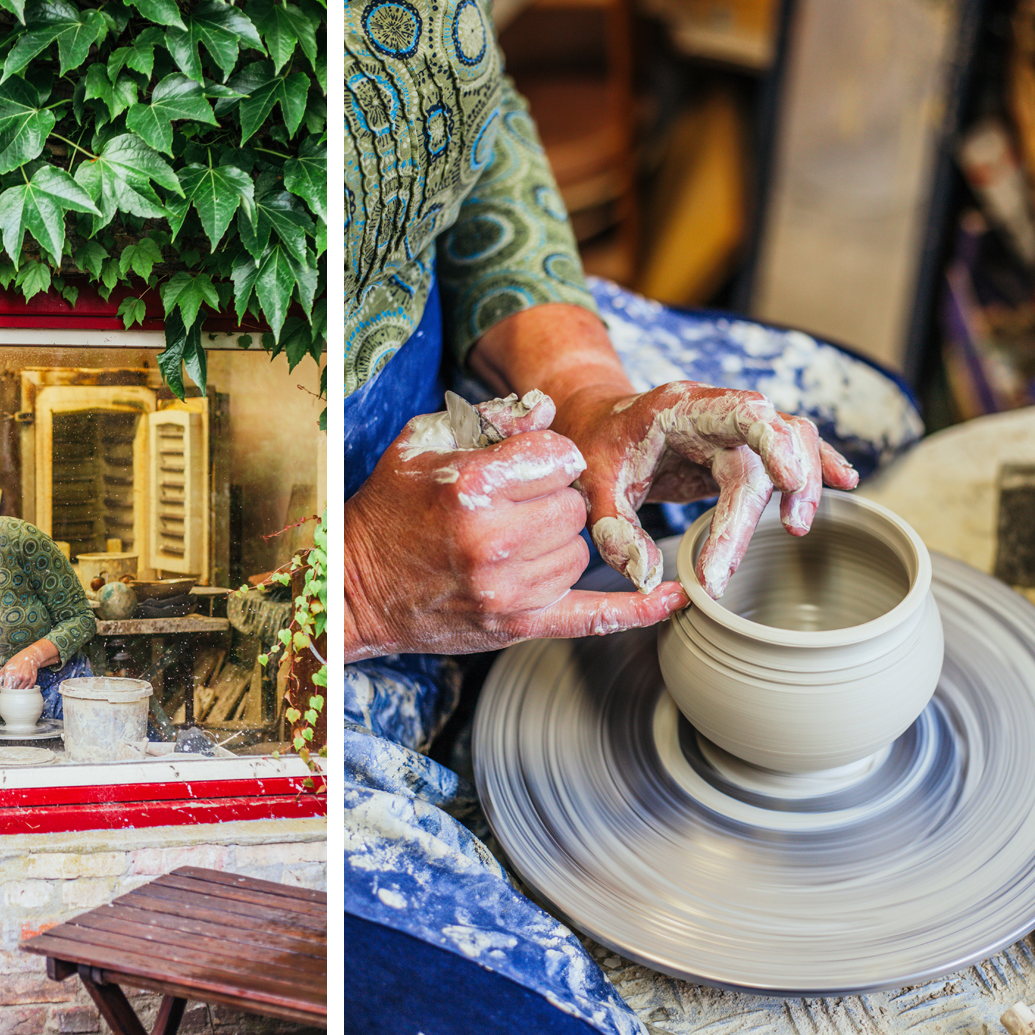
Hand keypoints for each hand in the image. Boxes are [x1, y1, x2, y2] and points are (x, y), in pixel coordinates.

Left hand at [0, 649, 38, 689]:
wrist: (29, 656)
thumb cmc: (16, 662)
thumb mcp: (4, 668)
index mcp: (9, 673)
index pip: (6, 689)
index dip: (5, 691)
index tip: (6, 690)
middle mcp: (18, 676)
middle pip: (13, 691)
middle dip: (12, 691)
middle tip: (12, 686)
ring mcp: (26, 679)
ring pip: (20, 692)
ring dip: (18, 690)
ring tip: (18, 683)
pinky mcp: (32, 680)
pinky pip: (27, 690)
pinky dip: (24, 689)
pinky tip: (23, 683)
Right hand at [345, 392, 687, 659]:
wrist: (357, 588)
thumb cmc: (391, 508)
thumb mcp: (423, 444)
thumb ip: (489, 419)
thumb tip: (550, 408)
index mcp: (473, 487)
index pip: (559, 456)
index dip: (546, 457)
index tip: (525, 466)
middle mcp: (494, 539)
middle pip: (574, 505)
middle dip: (551, 499)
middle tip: (513, 507)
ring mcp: (508, 588)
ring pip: (581, 549)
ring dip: (560, 540)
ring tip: (515, 540)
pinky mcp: (518, 625)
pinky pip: (595, 615)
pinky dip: (640, 608)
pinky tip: (676, 596)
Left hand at [551, 380, 859, 597]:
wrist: (597, 428)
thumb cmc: (595, 453)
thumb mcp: (592, 491)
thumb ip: (615, 533)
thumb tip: (650, 578)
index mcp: (678, 408)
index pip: (741, 412)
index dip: (772, 441)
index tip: (786, 483)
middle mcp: (715, 410)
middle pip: (767, 445)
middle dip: (769, 500)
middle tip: (739, 562)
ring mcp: (733, 428)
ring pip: (792, 441)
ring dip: (804, 482)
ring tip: (797, 529)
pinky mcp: (743, 449)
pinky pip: (791, 449)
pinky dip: (817, 465)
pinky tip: (845, 482)